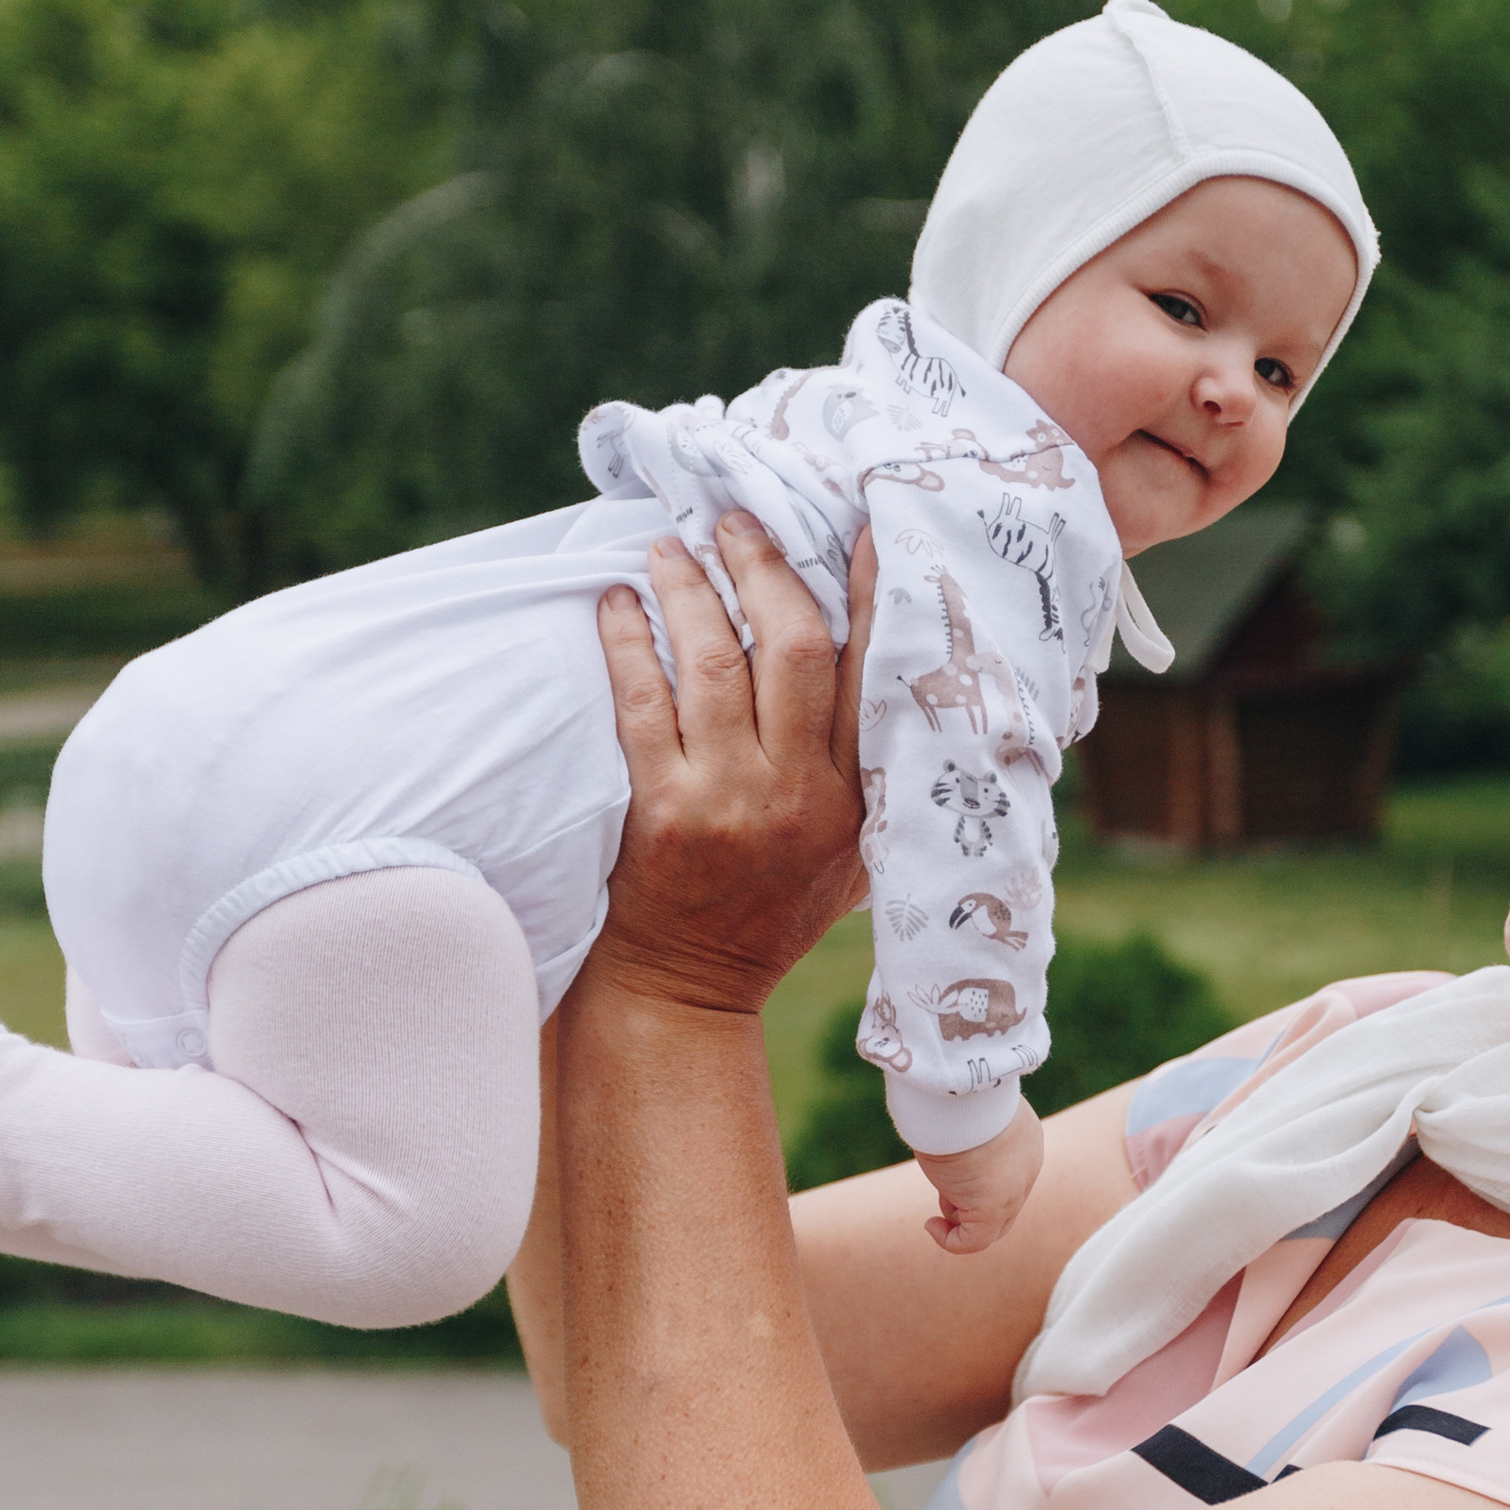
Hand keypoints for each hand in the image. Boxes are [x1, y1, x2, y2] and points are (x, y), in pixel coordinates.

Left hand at [587, 516, 872, 1019]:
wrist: (689, 987)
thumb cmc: (772, 914)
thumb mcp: (852, 858)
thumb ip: (872, 780)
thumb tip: (891, 678)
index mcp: (853, 797)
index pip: (867, 674)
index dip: (866, 594)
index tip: (861, 529)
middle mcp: (795, 793)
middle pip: (790, 650)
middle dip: (763, 570)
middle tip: (736, 522)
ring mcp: (724, 800)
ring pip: (710, 664)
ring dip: (689, 591)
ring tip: (670, 547)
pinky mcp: (658, 810)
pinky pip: (641, 704)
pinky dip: (628, 643)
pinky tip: (618, 604)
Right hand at [911, 1105, 1045, 1255]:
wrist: (956, 1089)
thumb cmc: (953, 1092)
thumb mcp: (966, 1110)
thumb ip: (967, 1130)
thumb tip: (944, 1138)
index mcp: (1025, 1139)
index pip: (1008, 1175)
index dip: (976, 1179)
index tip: (952, 1166)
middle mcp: (1027, 1167)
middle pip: (1004, 1205)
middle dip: (970, 1203)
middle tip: (944, 1184)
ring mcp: (1014, 1190)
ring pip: (989, 1224)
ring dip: (957, 1213)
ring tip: (941, 1181)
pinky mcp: (993, 1207)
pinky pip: (973, 1241)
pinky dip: (950, 1240)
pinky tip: (931, 1225)